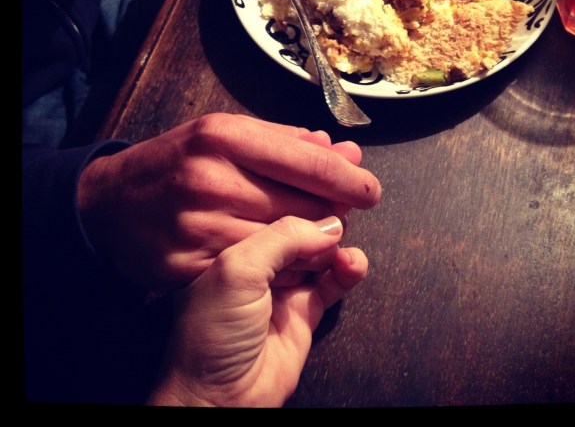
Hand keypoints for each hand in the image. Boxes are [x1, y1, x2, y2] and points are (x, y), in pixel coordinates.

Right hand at [78, 113, 380, 291]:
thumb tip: (342, 151)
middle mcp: (211, 179)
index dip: (350, 180)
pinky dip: (287, 267)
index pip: (310, 163)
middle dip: (336, 211)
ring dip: (315, 240)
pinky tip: (286, 255)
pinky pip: (262, 274)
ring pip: (289, 244)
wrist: (112, 203)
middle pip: (306, 206)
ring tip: (312, 228)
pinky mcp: (190, 265)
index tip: (370, 189)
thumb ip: (286, 141)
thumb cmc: (178, 162)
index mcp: (223, 136)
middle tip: (340, 209)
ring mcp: (199, 226)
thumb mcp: (225, 133)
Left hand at [147, 215, 367, 406]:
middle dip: (322, 218)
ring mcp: (282, 286)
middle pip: (299, 229)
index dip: (300, 195)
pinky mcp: (304, 311)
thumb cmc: (210, 337)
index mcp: (232, 245)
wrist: (219, 399)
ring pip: (319, 253)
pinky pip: (333, 282)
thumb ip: (281, 239)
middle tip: (345, 208)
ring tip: (345, 250)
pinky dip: (347, 271)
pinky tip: (354, 264)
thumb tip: (326, 224)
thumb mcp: (238, 271)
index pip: (270, 208)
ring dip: (337, 246)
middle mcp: (257, 262)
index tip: (328, 185)